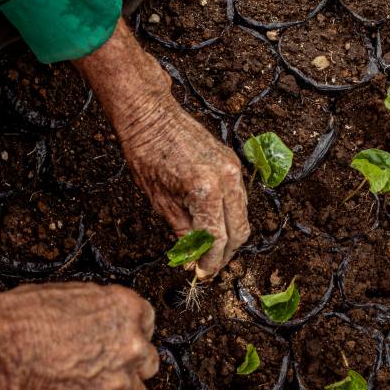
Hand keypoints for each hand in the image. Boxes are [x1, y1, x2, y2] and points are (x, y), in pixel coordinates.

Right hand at [0, 283, 158, 389]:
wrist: (3, 350)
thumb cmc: (23, 318)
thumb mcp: (65, 294)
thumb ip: (94, 308)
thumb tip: (95, 316)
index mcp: (126, 308)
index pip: (147, 321)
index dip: (129, 331)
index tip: (118, 338)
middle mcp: (131, 343)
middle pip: (147, 361)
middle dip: (129, 364)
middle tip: (106, 364)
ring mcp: (119, 378)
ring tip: (92, 386)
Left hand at [115, 94, 248, 276]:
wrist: (151, 115)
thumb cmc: (147, 153)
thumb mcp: (159, 200)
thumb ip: (181, 231)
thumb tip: (191, 259)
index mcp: (205, 190)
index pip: (217, 239)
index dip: (210, 262)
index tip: (201, 274)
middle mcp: (226, 179)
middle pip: (239, 232)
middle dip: (225, 254)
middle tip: (207, 267)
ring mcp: (233, 169)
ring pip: (243, 216)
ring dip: (230, 237)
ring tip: (209, 249)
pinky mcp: (233, 162)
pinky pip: (239, 199)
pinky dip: (230, 216)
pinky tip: (212, 224)